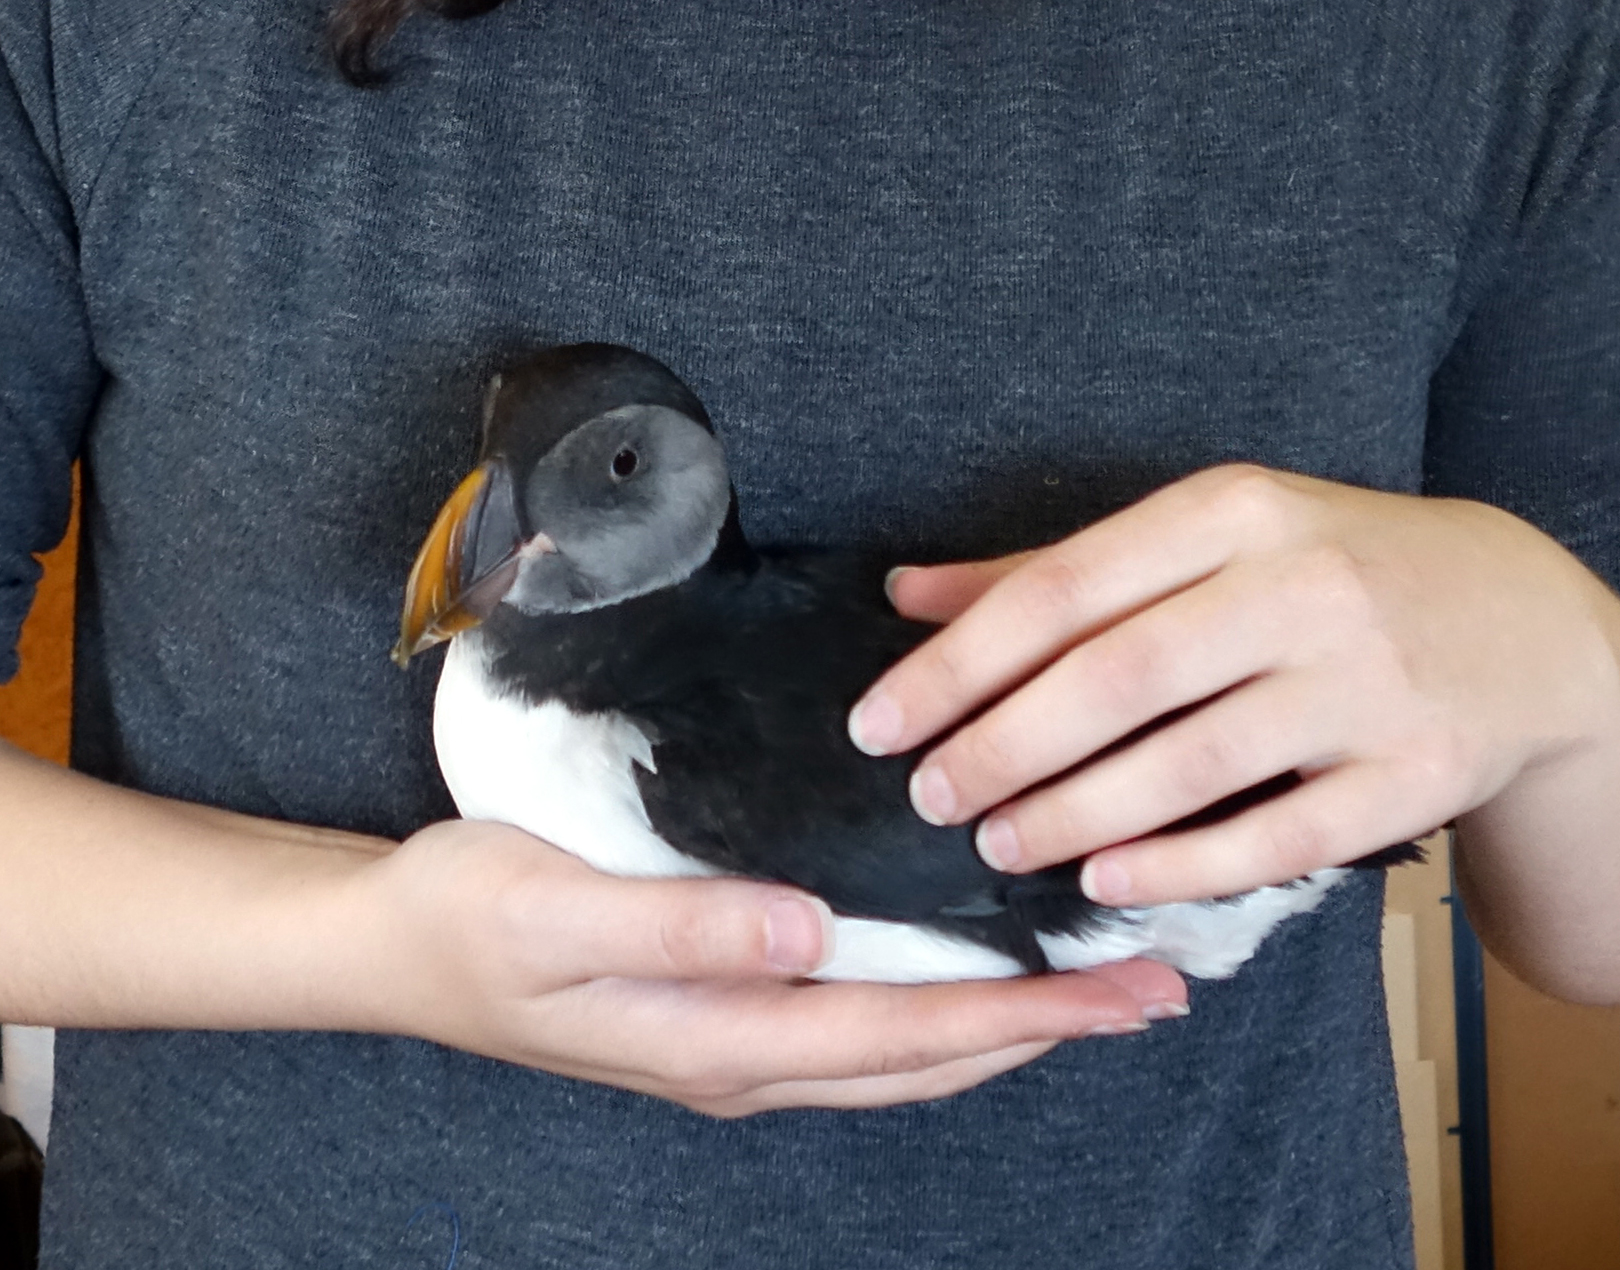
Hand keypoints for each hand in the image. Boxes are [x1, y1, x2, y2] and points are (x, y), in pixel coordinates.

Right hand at [346, 818, 1187, 1115]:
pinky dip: (937, 1008)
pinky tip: (961, 970)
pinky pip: (862, 1024)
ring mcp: (735, 1042)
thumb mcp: (563, 911)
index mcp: (726, 1034)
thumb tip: (812, 932)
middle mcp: (748, 1054)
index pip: (912, 1030)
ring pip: (905, 1051)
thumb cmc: (472, 915)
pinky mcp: (719, 1011)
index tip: (1125, 990)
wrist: (388, 945)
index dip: (1026, 1012)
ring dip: (1006, 1023)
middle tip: (1158, 989)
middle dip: (1050, 1027)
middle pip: (932, 1055)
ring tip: (1089, 988)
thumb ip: (687, 926)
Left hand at [848, 466, 1619, 912]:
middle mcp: (1299, 585)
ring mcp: (1362, 684)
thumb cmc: (1325, 566)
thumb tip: (906, 594)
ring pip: (1188, 764)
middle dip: (1002, 746)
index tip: (878, 720)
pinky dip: (1177, 864)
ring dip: (1073, 814)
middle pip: (1118, 677)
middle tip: (926, 796)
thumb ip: (1055, 568)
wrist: (1518, 620)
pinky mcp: (1412, 776)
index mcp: (1233, 508)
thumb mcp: (1204, 533)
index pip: (1065, 586)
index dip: (959, 661)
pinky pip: (1273, 839)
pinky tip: (1102, 880)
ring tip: (996, 841)